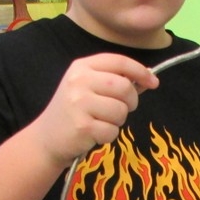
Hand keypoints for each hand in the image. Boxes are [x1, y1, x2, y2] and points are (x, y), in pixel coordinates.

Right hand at [34, 53, 158, 166]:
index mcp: (82, 66)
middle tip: (120, 109)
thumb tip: (147, 78)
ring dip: (118, 121)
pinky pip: (112, 131)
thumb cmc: (73, 111)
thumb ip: (114, 80)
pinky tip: (94, 133)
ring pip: (121, 111)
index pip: (120, 61)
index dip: (141, 71)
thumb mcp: (88, 87)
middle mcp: (79, 81)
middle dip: (130, 101)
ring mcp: (79, 103)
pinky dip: (108, 136)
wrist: (47, 138)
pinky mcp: (82, 126)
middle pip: (125, 87)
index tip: (153, 82)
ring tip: (101, 121)